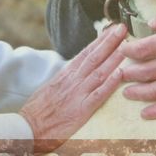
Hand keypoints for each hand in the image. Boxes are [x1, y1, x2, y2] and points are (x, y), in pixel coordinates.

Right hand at [19, 24, 126, 152]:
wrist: (27, 127)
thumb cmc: (37, 111)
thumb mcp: (50, 88)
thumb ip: (65, 79)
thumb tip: (75, 71)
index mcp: (65, 75)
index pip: (85, 53)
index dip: (99, 41)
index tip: (110, 30)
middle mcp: (73, 81)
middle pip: (94, 57)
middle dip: (110, 42)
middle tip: (122, 28)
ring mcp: (78, 94)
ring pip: (99, 72)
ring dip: (114, 58)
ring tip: (127, 46)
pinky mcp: (81, 110)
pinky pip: (98, 95)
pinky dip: (110, 84)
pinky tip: (121, 74)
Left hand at [118, 0, 155, 118]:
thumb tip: (151, 22)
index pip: (139, 49)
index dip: (126, 51)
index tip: (122, 50)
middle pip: (142, 72)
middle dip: (127, 73)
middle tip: (119, 72)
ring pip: (153, 91)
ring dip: (136, 93)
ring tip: (126, 92)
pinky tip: (146, 113)